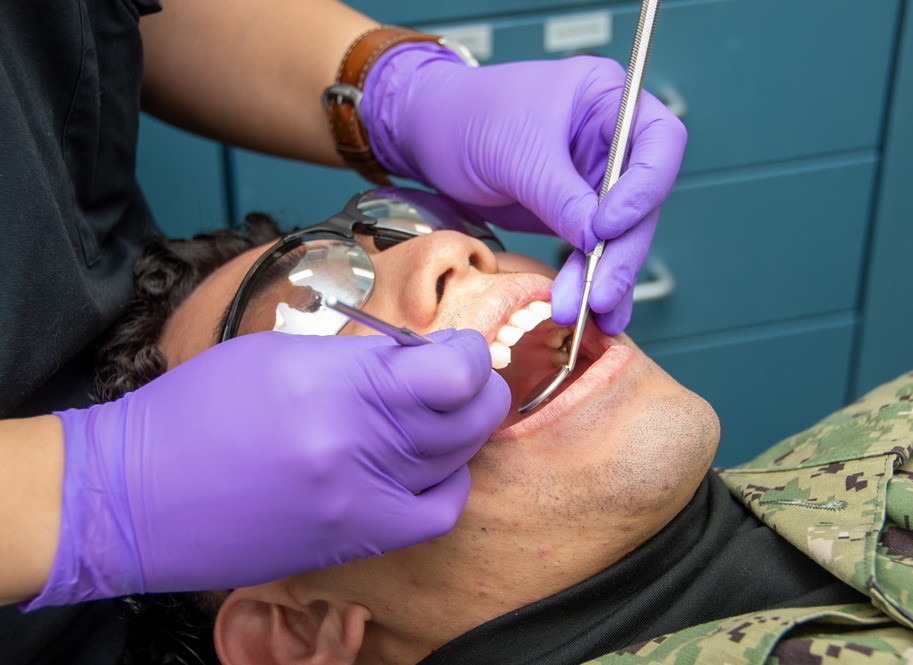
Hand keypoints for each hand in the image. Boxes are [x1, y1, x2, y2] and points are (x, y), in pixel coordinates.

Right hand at [26, 329, 508, 607]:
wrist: (135, 497)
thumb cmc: (197, 411)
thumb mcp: (277, 354)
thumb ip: (358, 357)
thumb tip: (417, 356)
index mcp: (333, 383)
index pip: (450, 369)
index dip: (470, 353)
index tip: (460, 347)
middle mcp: (355, 443)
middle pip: (464, 414)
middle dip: (479, 387)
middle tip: (463, 375)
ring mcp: (357, 498)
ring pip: (456, 459)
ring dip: (465, 429)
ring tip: (444, 413)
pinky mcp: (351, 540)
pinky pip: (436, 513)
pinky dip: (448, 483)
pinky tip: (429, 465)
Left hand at [364, 48, 686, 334]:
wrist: (429, 135)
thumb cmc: (468, 115)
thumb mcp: (515, 151)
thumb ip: (559, 195)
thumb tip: (597, 240)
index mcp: (607, 99)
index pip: (659, 141)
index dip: (644, 187)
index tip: (607, 225)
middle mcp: (611, 140)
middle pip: (642, 201)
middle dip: (620, 251)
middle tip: (599, 292)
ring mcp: (594, 180)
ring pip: (619, 235)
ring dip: (604, 277)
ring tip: (589, 313)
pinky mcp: (575, 214)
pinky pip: (593, 252)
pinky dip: (589, 281)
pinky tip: (588, 312)